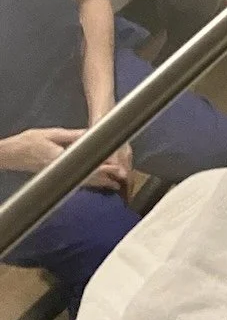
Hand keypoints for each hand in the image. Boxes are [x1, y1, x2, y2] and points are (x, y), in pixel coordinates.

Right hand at [0, 128, 129, 194]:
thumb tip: (92, 134)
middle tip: (123, 178)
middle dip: (106, 178)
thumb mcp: (52, 133)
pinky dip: (89, 183)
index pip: (86, 164)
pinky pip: (76, 181)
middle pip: (87, 176)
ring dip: (100, 183)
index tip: (116, 168)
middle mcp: (59, 170)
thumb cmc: (29, 142)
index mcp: (59, 157)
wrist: (11, 154)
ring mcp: (57, 176)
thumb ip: (73, 136)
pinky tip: (98, 184)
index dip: (103, 167)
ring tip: (116, 185)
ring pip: (82, 181)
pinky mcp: (56, 177)